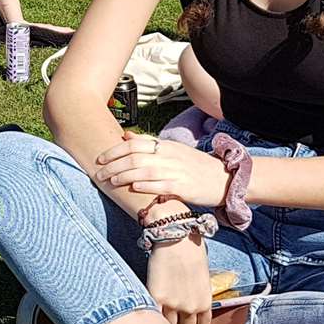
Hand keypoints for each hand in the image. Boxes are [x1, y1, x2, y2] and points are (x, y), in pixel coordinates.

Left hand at [93, 134, 227, 205]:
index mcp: (165, 146)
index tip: (100, 158)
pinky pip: (161, 185)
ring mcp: (177, 171)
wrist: (224, 179)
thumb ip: (149, 144)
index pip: (134, 143)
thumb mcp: (173, 150)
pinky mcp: (184, 186)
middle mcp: (169, 156)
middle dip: (114, 165)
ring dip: (124, 175)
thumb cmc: (195, 166)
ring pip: (144, 170)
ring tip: (111, 181)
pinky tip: (133, 188)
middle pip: (135, 156)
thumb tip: (126, 135)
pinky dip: (145, 186)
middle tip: (99, 174)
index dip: (114, 150)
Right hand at [146, 239, 214, 323]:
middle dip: (180, 322)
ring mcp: (173, 304)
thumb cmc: (192, 251)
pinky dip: (154, 312)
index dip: (194, 320)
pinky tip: (153, 304)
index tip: (187, 315)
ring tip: (161, 308)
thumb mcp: (203, 278)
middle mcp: (191, 307)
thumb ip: (198, 294)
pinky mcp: (157, 297)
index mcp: (205, 302)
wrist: (177, 237)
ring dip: (166, 318)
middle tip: (173, 313)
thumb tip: (191, 301)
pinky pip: (155, 315)